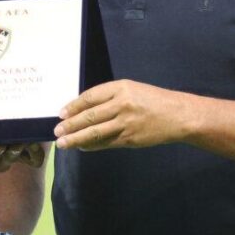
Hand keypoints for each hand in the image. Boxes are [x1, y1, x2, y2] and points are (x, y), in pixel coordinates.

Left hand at [54, 79, 184, 150]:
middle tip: (56, 131)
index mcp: (120, 87)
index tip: (61, 113)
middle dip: (70, 124)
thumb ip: (110, 97)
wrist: (178, 115)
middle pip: (89, 115)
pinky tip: (82, 147)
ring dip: (76, 138)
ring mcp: (125, 122)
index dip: (73, 106)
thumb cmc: (153, 101)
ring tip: (63, 143)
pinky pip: (106, 143)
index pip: (90, 97)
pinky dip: (92, 145)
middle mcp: (122, 103)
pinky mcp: (130, 138)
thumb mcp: (132, 90)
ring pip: (95, 132)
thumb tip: (84, 109)